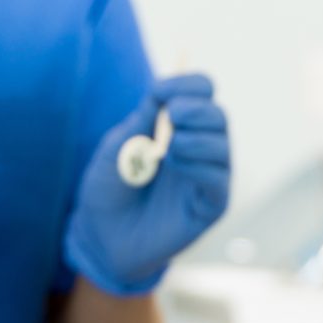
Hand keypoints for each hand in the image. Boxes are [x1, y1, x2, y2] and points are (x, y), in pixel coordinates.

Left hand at [62, 73, 231, 296]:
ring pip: (223, 145)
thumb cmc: (107, 191)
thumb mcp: (117, 148)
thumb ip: (141, 120)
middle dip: (198, 108)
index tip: (163, 89)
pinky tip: (177, 163)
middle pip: (218, 116)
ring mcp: (205, 177)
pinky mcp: (210, 206)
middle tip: (173, 113)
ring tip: (170, 146)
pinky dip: (202, 165)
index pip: (201, 95)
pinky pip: (219, 180)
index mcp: (177, 128)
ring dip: (200, 137)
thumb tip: (163, 89)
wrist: (100, 237)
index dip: (188, 84)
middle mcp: (198, 149)